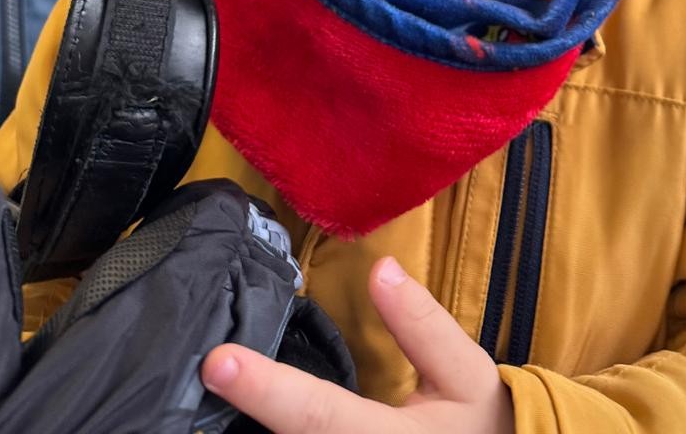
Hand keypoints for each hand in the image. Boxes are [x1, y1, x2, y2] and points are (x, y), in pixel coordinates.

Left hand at [201, 257, 515, 433]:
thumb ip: (424, 327)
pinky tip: (255, 407)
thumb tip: (381, 268)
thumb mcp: (465, 374)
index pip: (317, 413)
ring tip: (229, 378)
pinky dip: (273, 431)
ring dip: (251, 427)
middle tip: (207, 367)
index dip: (265, 389)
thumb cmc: (478, 424)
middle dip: (246, 406)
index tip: (218, 362)